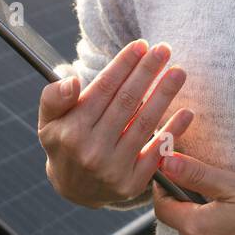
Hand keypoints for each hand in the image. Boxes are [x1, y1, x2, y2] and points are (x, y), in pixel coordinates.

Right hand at [38, 40, 193, 208]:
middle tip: (164, 49)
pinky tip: (186, 112)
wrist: (74, 190)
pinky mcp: (132, 183)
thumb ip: (54, 98)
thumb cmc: (65, 143)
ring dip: (164, 95)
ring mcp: (113, 169)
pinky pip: (157, 152)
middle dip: (147, 72)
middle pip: (127, 102)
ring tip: (178, 72)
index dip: (124, 64)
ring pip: (144, 123)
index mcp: (71, 131)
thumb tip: (71, 81)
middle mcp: (92, 150)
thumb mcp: (48, 121)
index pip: (103, 89)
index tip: (141, 45)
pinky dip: (173, 131)